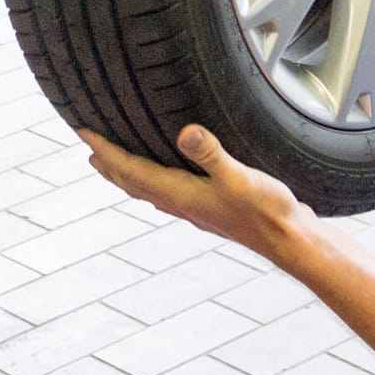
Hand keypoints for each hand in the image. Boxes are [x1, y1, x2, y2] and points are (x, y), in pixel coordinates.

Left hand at [79, 125, 310, 260]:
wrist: (290, 241)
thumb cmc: (267, 212)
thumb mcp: (240, 177)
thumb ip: (212, 154)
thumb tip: (185, 132)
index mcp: (179, 194)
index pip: (130, 170)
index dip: (106, 150)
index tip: (84, 132)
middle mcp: (180, 203)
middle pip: (132, 182)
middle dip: (109, 164)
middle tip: (89, 146)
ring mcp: (194, 209)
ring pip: (148, 190)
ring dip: (127, 174)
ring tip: (113, 164)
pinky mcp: (209, 209)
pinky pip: (168, 193)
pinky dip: (152, 182)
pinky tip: (164, 181)